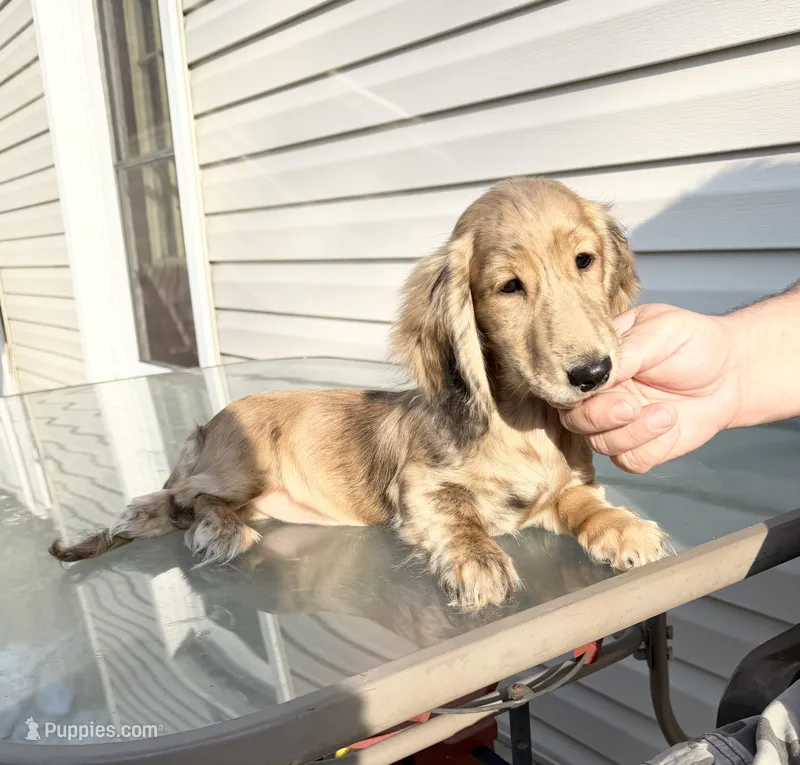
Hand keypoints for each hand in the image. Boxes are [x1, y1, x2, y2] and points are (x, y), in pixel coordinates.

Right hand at [559, 304, 741, 472]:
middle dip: (599, 417)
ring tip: (667, 414)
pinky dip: (652, 449)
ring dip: (632, 434)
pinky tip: (672, 427)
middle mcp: (599, 395)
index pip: (565, 381)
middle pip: (573, 418)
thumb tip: (598, 371)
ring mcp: (617, 424)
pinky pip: (629, 462)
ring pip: (599, 444)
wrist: (733, 374)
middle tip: (632, 406)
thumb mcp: (662, 330)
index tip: (604, 386)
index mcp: (596, 363)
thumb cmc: (694, 343)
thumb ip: (629, 350)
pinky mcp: (639, 448)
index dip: (574, 391)